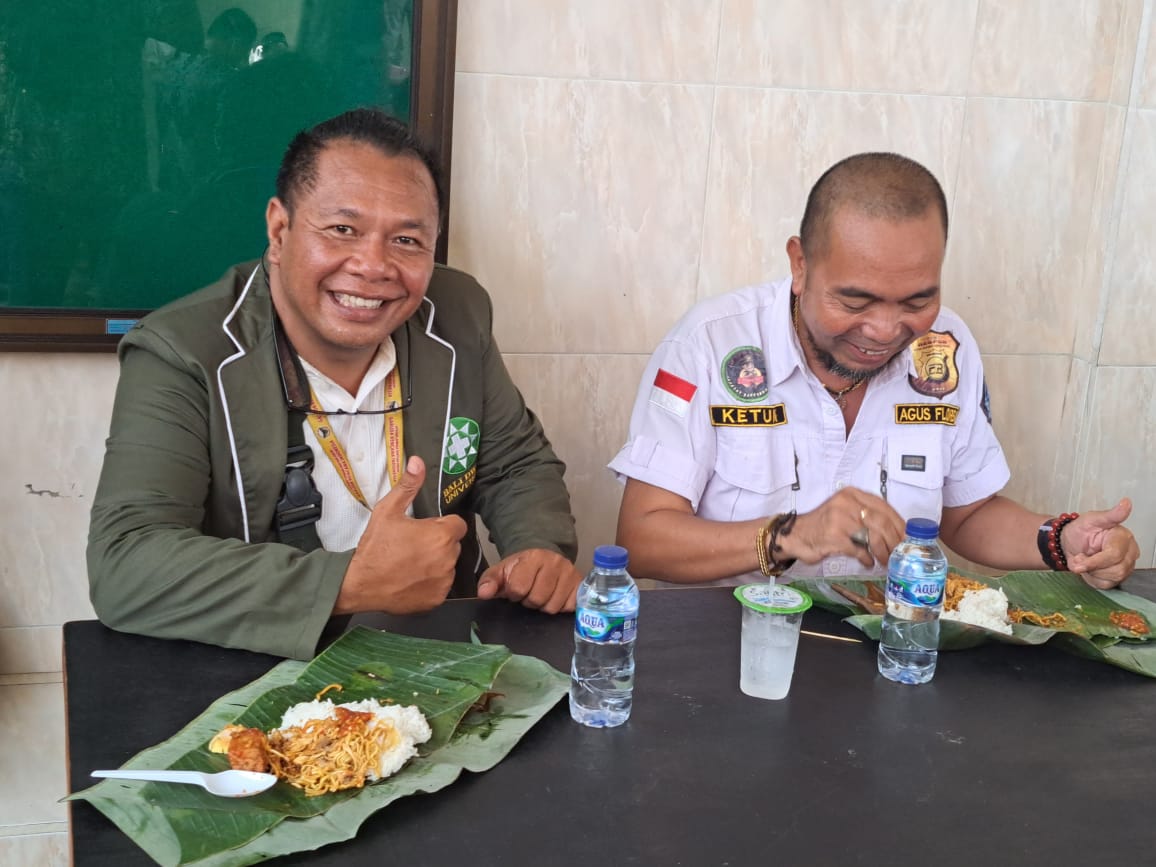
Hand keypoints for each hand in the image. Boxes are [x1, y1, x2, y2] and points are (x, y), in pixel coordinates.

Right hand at [336, 456, 466, 613]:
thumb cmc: (375, 547)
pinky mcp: (438, 598)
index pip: (457, 525)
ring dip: (436, 563)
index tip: (425, 529)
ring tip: (411, 563)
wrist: (359, 584)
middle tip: (414, 546)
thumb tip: (418, 462)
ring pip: (448, 565)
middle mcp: (448, 558)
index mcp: (440, 535)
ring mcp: (444, 580)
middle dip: (438, 543)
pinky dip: (431, 582)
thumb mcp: (388, 510)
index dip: (442, 525)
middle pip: (452, 545)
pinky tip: (412, 578)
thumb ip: (407, 486)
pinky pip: (441, 585)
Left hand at [477, 548, 581, 613]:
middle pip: (538, 599)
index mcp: (532, 557)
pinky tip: (555, 596)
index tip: (515, 589)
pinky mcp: (580, 584)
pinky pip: (569, 607)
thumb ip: (490, 581)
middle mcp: (554, 562)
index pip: (519, 587)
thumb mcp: (502, 571)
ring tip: (541, 595)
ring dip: (544, 606)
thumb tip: (484, 593)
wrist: (544, 557)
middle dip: (529, 601)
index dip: (514, 593)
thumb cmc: (521, 567)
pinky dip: (560, 606)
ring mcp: (570, 573)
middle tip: (529, 593)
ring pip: (553, 606)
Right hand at [782, 488, 905, 569]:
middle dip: (894, 540)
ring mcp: (839, 519)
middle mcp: (846, 503)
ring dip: (882, 552)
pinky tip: (868, 563)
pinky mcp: (834, 537)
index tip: (907, 538)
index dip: (899, 524)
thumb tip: (896, 531)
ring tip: (884, 561)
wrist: (795, 535)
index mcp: (852, 494)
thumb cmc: (823, 526)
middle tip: (899, 553)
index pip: (884, 507)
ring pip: (873, 536)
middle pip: (882, 522)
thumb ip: (866, 516)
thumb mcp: (845, 512)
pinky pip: (859, 550)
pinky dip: (867, 559)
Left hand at [1061, 498, 1139, 589]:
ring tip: (1085, 560)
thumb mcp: (1091, 519)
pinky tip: (1089, 568)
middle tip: (1079, 557)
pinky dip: (1093, 579)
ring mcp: (1126, 566)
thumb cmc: (1081, 530)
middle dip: (1092, 566)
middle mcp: (1130, 552)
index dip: (1094, 561)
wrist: (1071, 543)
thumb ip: (1110, 515)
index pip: (1114, 555)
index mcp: (1124, 537)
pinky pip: (1106, 585)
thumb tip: (1126, 503)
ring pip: (1113, 578)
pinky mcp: (1119, 577)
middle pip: (1115, 569)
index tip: (1077, 562)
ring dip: (1092, 572)